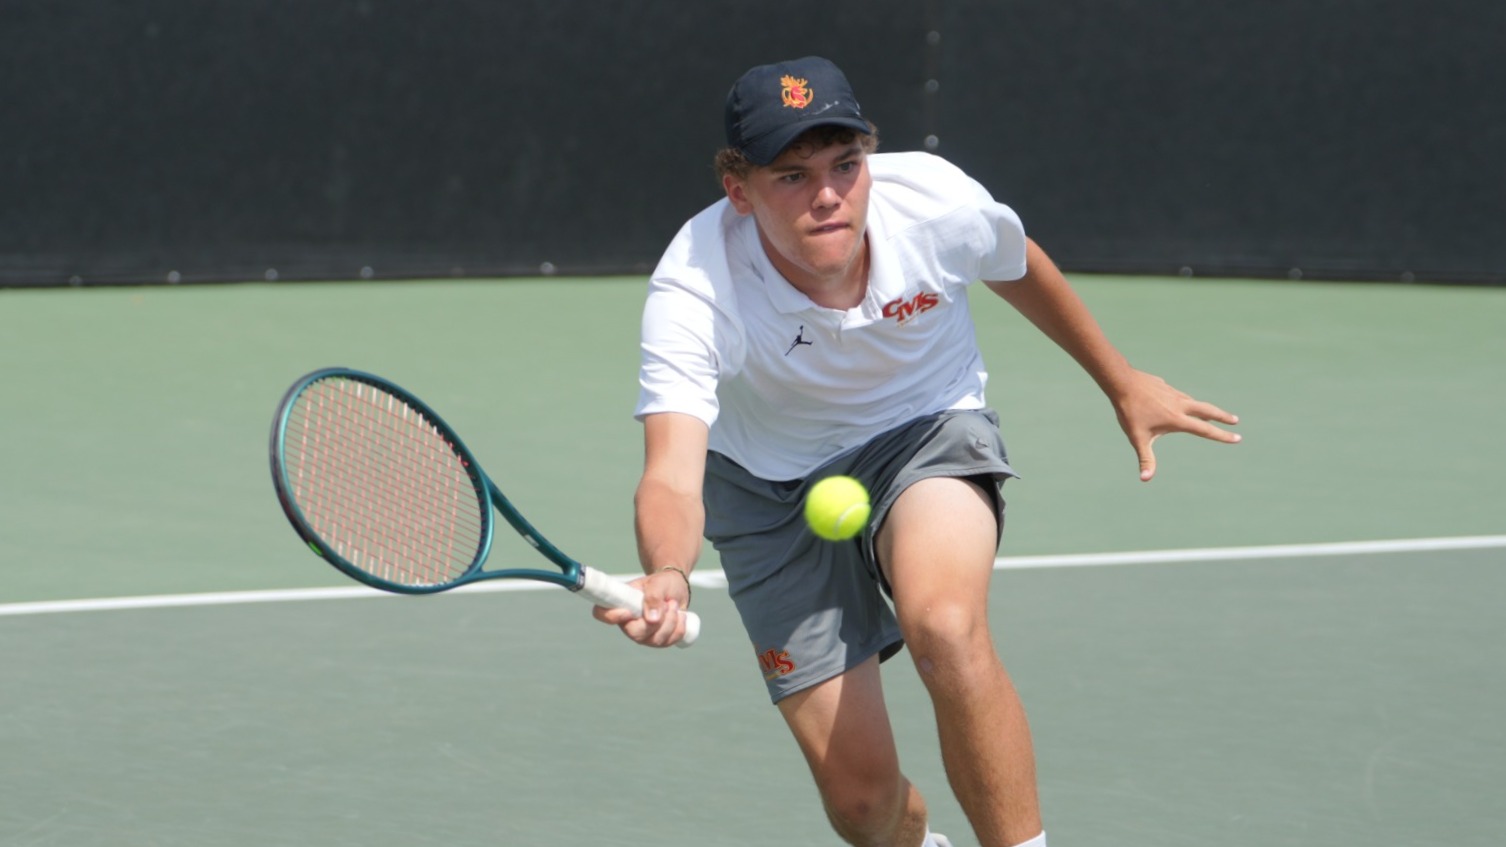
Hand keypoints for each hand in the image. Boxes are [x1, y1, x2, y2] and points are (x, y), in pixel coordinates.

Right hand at [590, 568, 692, 647]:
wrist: (676, 588)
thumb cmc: (662, 583)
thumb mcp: (658, 584)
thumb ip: (653, 597)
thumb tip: (652, 620)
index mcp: (621, 604)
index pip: (602, 614)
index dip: (612, 616)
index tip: (629, 611)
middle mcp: (627, 622)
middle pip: (635, 634)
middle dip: (658, 620)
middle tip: (668, 603)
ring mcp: (642, 634)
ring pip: (655, 640)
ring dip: (671, 622)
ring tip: (674, 605)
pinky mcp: (656, 640)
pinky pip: (668, 642)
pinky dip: (678, 629)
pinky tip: (681, 616)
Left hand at [1112, 369, 1239, 481]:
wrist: (1122, 382)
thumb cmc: (1130, 412)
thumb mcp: (1137, 438)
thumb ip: (1145, 459)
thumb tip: (1145, 479)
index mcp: (1177, 419)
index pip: (1205, 430)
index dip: (1222, 436)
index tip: (1237, 438)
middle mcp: (1180, 405)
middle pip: (1208, 410)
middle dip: (1222, 417)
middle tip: (1235, 420)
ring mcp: (1173, 393)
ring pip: (1193, 402)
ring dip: (1204, 408)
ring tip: (1209, 413)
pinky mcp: (1165, 387)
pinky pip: (1178, 395)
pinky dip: (1185, 400)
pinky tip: (1179, 401)